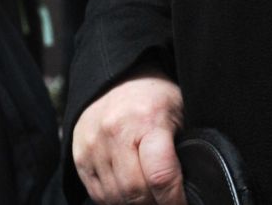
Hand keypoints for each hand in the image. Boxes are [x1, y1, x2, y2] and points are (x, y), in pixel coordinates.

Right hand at [72, 73, 185, 204]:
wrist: (117, 79)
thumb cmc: (154, 98)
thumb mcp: (180, 113)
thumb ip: (184, 149)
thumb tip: (191, 187)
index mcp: (146, 119)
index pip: (160, 176)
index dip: (174, 200)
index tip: (184, 204)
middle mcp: (114, 131)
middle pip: (135, 192)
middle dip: (156, 203)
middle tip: (167, 200)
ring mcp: (93, 144)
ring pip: (116, 197)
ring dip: (136, 203)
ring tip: (150, 195)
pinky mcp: (80, 156)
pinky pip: (98, 195)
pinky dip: (117, 199)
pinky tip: (129, 191)